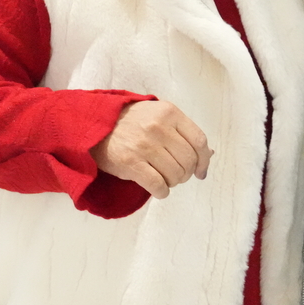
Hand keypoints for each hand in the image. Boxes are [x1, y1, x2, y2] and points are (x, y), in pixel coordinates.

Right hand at [90, 100, 211, 198]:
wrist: (95, 125)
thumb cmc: (130, 122)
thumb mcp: (158, 115)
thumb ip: (181, 131)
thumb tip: (208, 155)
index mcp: (169, 112)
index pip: (199, 141)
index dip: (204, 161)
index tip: (200, 172)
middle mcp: (159, 127)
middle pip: (188, 160)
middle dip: (186, 174)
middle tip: (177, 175)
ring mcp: (145, 145)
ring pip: (175, 175)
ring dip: (173, 183)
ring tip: (164, 179)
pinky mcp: (131, 163)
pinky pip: (158, 185)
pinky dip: (162, 191)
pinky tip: (158, 189)